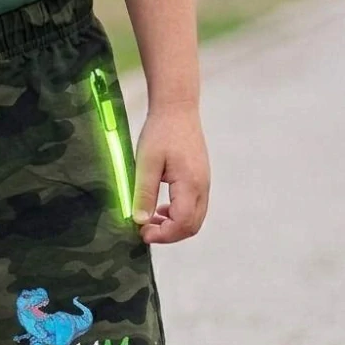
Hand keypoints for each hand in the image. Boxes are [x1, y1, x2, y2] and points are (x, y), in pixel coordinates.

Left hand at [132, 103, 210, 244]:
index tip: (142, 232)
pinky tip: (160, 208)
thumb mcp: (146, 164)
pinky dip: (178, 215)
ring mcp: (203, 183)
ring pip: (194, 219)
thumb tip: (140, 220)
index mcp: (190, 184)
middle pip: (192, 226)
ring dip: (173, 226)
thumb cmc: (161, 132)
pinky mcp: (199, 179)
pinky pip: (194, 207)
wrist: (177, 109)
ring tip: (150, 220)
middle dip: (168, 235)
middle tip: (145, 230)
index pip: (183, 223)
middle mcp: (202, 186)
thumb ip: (144, 194)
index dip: (163, 235)